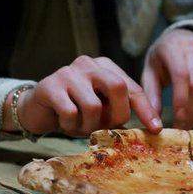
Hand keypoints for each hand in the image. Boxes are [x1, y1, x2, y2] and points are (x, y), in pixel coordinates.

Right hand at [16, 56, 161, 135]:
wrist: (36, 109)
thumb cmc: (74, 110)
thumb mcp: (101, 110)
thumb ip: (118, 112)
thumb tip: (146, 130)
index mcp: (105, 67)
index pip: (132, 87)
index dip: (146, 109)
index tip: (156, 129)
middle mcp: (88, 64)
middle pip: (117, 87)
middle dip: (117, 114)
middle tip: (108, 128)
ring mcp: (68, 72)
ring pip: (93, 106)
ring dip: (89, 126)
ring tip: (80, 126)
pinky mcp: (50, 86)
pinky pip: (71, 113)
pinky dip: (71, 126)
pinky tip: (64, 123)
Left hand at [141, 28, 192, 128]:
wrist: (180, 37)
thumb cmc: (162, 57)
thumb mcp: (150, 71)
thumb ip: (151, 94)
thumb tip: (154, 120)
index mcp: (172, 48)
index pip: (181, 76)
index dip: (181, 101)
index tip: (177, 121)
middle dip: (191, 110)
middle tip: (183, 128)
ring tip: (190, 124)